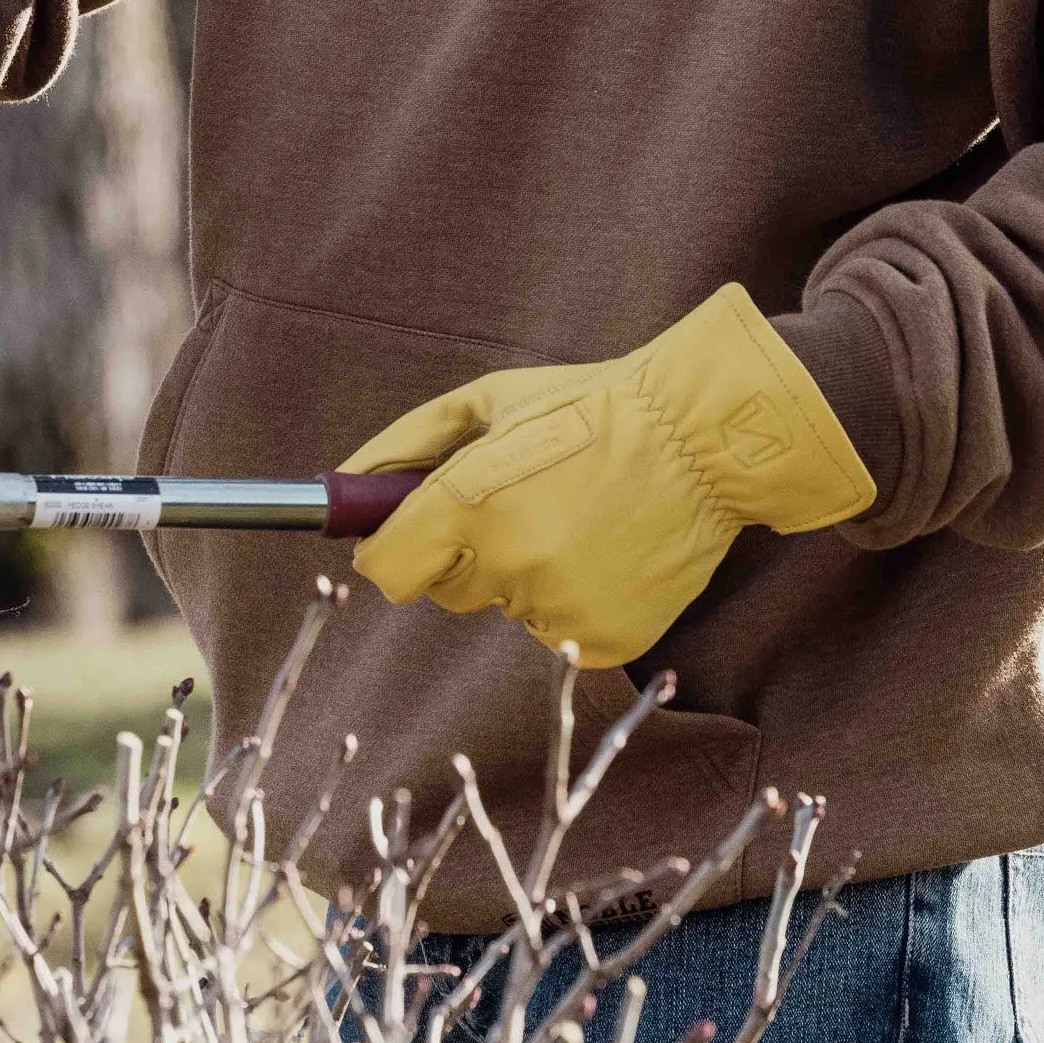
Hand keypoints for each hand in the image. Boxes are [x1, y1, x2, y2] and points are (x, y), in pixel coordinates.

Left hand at [342, 284, 874, 667]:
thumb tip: (340, 485)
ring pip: (506, 606)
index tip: (411, 531)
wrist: (703, 439)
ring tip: (581, 513)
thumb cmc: (591, 406)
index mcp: (470, 503)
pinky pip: (558, 632)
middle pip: (445, 588)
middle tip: (526, 498)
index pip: (386, 569)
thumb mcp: (488, 402)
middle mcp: (509, 564)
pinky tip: (610, 548)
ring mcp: (558, 609)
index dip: (394, 547)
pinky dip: (574, 598)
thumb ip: (403, 445)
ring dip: (526, 571)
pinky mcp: (602, 641)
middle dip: (468, 549)